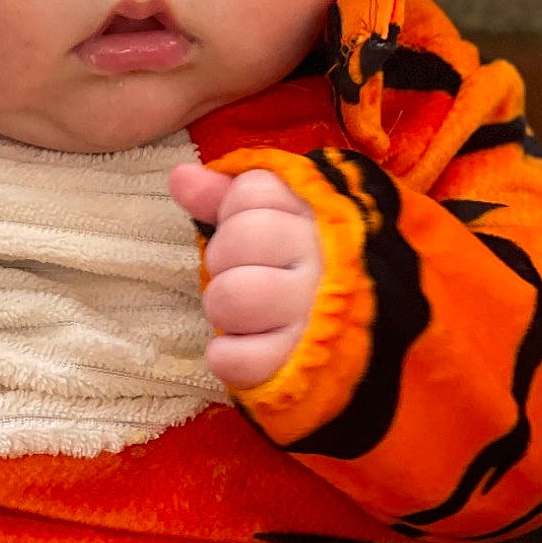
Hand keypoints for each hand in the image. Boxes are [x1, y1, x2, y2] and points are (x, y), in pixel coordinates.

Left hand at [169, 164, 322, 390]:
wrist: (362, 339)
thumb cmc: (301, 268)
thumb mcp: (274, 218)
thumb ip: (224, 196)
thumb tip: (180, 177)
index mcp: (314, 217)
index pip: (252, 191)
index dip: (235, 210)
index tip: (251, 230)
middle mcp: (320, 260)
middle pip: (241, 237)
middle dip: (225, 258)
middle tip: (244, 274)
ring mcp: (312, 315)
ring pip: (231, 297)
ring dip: (224, 308)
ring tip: (244, 314)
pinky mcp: (297, 365)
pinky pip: (236, 360)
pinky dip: (229, 356)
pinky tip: (244, 347)